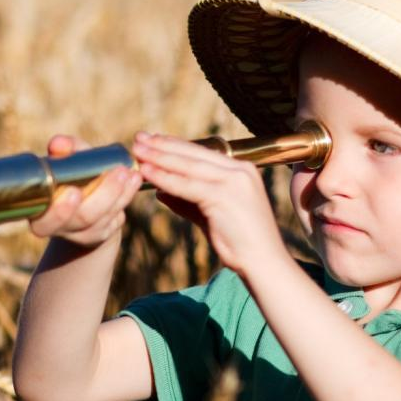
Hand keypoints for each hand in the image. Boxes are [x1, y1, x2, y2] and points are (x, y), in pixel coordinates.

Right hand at [27, 134, 143, 246]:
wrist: (78, 200)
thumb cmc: (67, 175)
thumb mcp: (65, 161)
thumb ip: (63, 151)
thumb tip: (58, 143)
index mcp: (40, 212)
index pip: (46, 221)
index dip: (60, 211)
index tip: (74, 192)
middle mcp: (58, 228)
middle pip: (82, 218)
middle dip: (104, 195)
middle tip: (119, 172)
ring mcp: (81, 234)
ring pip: (102, 219)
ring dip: (119, 194)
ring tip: (132, 172)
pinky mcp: (101, 234)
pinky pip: (114, 219)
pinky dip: (125, 198)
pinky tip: (134, 181)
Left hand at [134, 133, 285, 275]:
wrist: (263, 262)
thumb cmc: (238, 242)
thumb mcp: (210, 215)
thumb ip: (187, 201)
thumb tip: (160, 192)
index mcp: (241, 170)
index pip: (202, 153)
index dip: (174, 145)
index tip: (151, 139)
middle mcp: (240, 170)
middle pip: (194, 154)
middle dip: (163, 145)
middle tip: (138, 138)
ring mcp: (234, 181)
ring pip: (189, 166)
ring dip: (160, 158)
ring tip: (137, 152)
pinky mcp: (225, 196)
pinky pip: (188, 185)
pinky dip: (165, 178)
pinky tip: (147, 173)